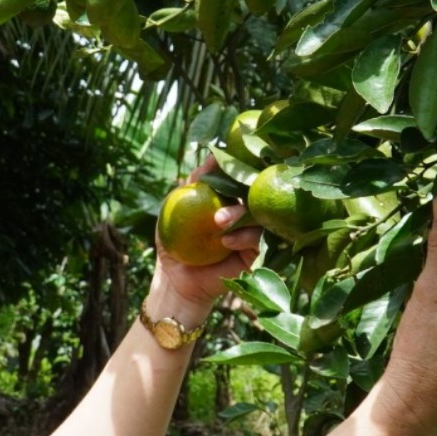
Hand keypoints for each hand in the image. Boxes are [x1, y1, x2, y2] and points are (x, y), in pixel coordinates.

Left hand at [149, 154, 261, 317]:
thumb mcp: (177, 206)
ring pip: (261, 216)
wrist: (176, 280)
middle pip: (256, 193)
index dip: (241, 168)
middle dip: (242, 189)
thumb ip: (194, 181)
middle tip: (220, 194)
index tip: (229, 162)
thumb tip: (213, 155)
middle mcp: (246, 215)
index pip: (242, 179)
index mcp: (230, 201)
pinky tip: (225, 241)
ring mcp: (253, 234)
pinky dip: (244, 238)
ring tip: (218, 223)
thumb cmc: (175, 241)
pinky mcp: (257, 254)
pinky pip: (260, 241)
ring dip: (241, 215)